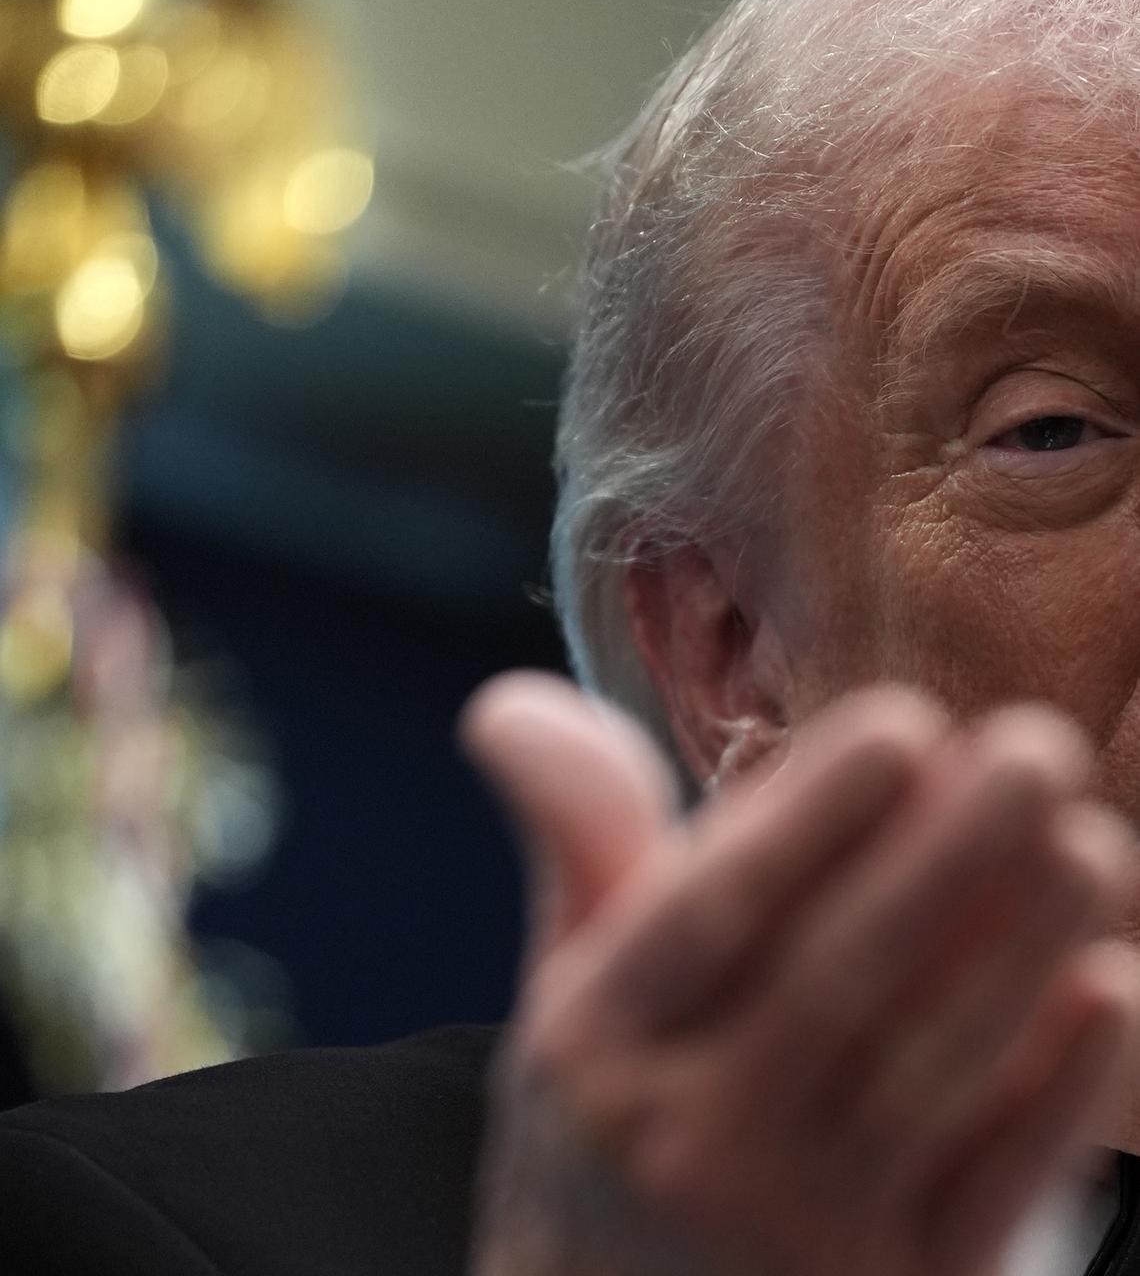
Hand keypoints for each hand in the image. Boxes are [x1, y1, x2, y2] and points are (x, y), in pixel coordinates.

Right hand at [462, 673, 1139, 1275]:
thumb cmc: (600, 1127)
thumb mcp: (561, 987)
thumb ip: (575, 839)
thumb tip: (512, 700)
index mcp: (599, 1040)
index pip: (709, 913)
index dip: (810, 819)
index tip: (903, 722)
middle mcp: (687, 1137)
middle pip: (837, 978)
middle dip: (947, 857)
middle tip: (1035, 750)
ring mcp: (794, 1229)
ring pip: (925, 1069)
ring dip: (1017, 951)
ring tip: (1089, 840)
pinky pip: (987, 1189)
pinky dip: (1053, 1094)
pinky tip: (1106, 994)